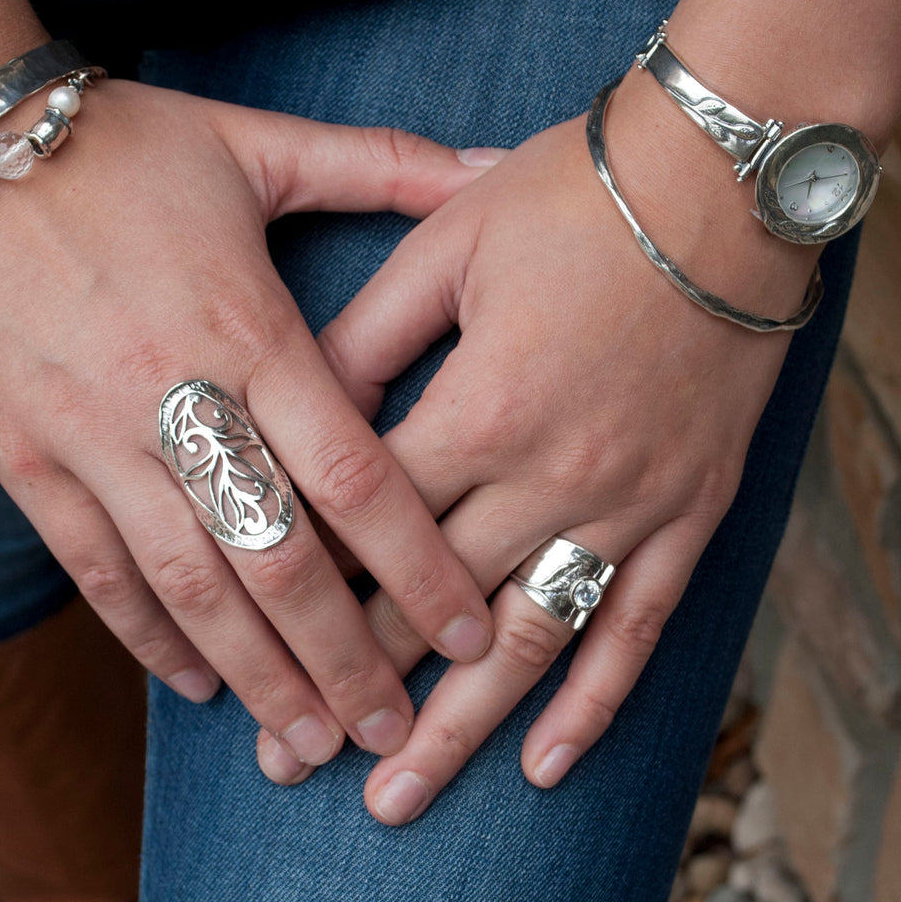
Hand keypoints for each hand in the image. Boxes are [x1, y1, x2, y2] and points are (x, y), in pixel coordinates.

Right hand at [0, 78, 500, 764]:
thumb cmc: (121, 144)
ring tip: (308, 739)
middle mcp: (175, 396)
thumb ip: (383, 164)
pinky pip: (92, 567)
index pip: (355, 474)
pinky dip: (146, 633)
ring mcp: (90, 436)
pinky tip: (195, 681)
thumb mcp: (256, 144)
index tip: (465, 628)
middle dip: (343, 656)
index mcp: (247, 326)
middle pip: (278, 558)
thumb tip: (493, 161)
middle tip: (392, 727)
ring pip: (187, 585)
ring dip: (255, 674)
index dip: (418, 563)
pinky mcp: (25, 456)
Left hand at [255, 78, 810, 806]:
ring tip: (399, 796)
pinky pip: (640, 624)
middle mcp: (556, 475)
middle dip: (361, 683)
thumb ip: (369, 335)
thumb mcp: (449, 246)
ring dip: (461, 728)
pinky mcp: (688, 509)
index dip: (309, 582)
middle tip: (294, 759)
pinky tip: (545, 761)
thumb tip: (300, 400)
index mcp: (484, 409)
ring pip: (533, 640)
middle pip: (439, 605)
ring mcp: (630, 503)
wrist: (720, 182)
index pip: (372, 524)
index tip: (258, 640)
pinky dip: (595, 701)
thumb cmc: (574, 198)